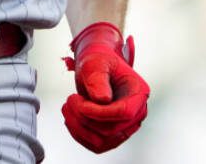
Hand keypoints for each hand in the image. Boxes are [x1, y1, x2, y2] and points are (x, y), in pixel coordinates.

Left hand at [61, 22, 149, 152]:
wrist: (96, 66)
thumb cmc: (98, 60)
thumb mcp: (96, 62)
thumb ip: (98, 77)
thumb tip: (103, 99)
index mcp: (138, 93)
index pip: (124, 113)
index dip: (100, 113)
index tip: (79, 102)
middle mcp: (136, 113)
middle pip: (112, 131)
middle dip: (85, 118)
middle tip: (70, 99)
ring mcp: (125, 126)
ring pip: (103, 141)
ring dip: (79, 128)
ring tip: (67, 106)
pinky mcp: (112, 134)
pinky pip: (96, 145)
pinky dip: (79, 134)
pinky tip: (70, 117)